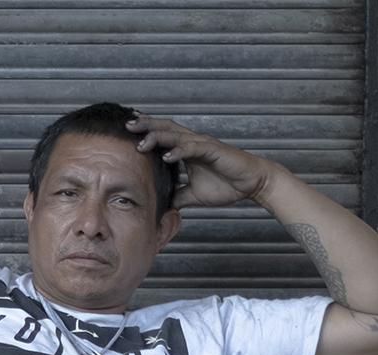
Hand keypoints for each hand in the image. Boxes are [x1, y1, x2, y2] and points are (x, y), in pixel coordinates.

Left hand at [125, 113, 278, 208]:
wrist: (251, 184)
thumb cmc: (226, 185)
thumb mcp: (193, 195)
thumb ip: (177, 196)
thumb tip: (161, 206)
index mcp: (186, 150)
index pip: (162, 136)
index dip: (145, 132)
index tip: (125, 132)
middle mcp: (192, 143)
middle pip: (165, 129)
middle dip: (146, 126)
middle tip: (127, 125)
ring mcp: (203, 145)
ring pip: (176, 135)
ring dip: (158, 137)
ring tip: (140, 142)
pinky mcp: (213, 151)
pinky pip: (193, 149)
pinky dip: (179, 152)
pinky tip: (166, 156)